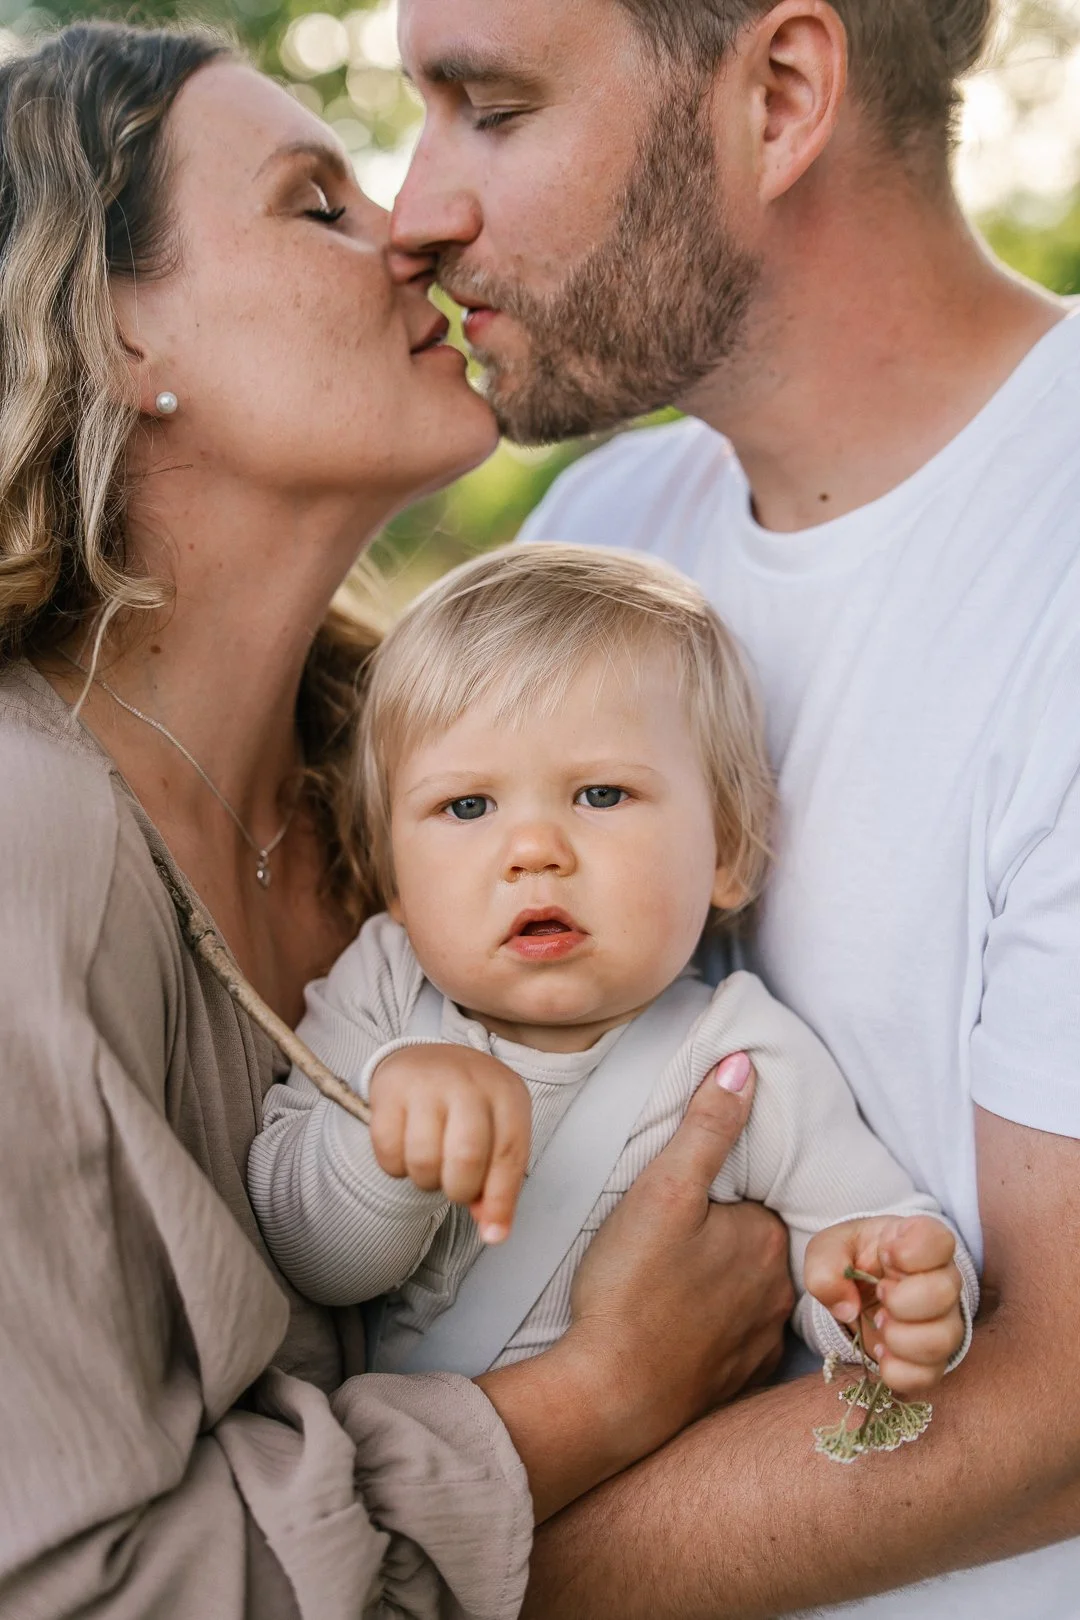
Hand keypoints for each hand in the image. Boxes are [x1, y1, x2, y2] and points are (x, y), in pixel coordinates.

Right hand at [369, 1044, 530, 1242]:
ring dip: (425, 1180)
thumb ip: (499, 1179)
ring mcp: (426, 1082)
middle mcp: (467, 1081)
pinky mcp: (389, 1089)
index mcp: (506, 1092)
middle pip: (466, 1157)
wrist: (427, 1061)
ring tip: (431, 1164)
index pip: (508, 1154)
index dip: (500, 1200)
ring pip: (423, 1159)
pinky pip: (388, 1152)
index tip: (492, 1234)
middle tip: (454, 1186)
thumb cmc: (471, 1108)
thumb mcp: (497, 1131)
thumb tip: (492, 1230)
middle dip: (459, 1190)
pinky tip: (405, 1151)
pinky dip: (395, 1167)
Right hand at [566, 1055, 793, 1452]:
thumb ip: (707, 1127)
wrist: (609, 1397)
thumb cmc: (632, 1290)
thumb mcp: (663, 1191)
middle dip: (730, 1236)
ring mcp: (761, 1345)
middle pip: (761, 1245)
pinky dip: (715, 1331)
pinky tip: (680, 1325)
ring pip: (752, 1294)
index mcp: (769, 1243)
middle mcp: (781, 1295)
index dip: (732, 1191)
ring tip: (679, 1278)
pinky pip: (736, 1342)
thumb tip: (745, 1065)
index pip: (764, 1198)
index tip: (699, 1194)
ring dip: (725, 1284)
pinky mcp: (736, 1383)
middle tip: (681, 1234)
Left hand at [804, 1214, 963, 1395]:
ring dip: (900, 1337)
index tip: (886, 1255)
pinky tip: (880, 1351)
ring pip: (943, 1340)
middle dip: (902, 1299)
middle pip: (944, 1294)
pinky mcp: (933, 1357)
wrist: (859, 1288)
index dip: (912, 1251)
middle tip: (878, 1293)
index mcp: (921, 1241)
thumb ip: (826, 1266)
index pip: (940, 1241)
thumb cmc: (853, 1258)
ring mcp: (943, 1321)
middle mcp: (942, 1280)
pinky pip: (928, 1375)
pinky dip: (898, 1370)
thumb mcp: (828, 1248)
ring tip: (878, 1322)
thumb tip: (847, 1308)